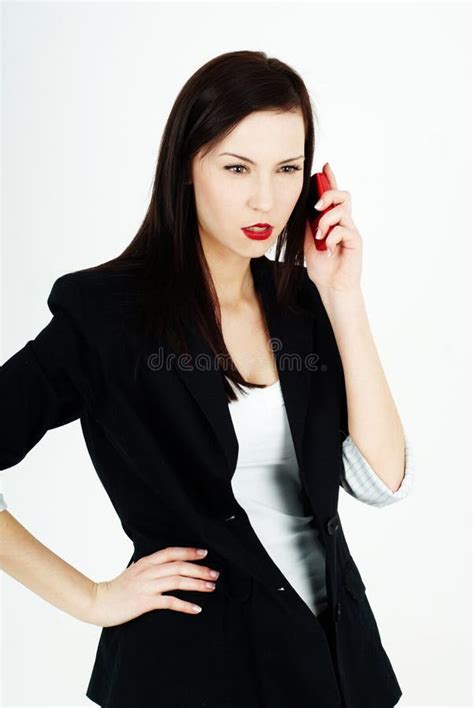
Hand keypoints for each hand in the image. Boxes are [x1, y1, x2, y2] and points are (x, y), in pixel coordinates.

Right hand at [88, 547, 219, 626]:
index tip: (204, 553)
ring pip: (177, 581)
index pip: (171, 552)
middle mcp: (148, 571)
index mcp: (146, 562)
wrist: (98, 602)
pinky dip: (184, 605)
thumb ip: (148, 566)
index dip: (189, 552)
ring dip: (196, 584)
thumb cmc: (117, 588)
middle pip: (179, 566)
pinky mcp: (144, 602)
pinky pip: (169, 602)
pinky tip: (196, 608)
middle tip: (215, 574)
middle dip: (199, 569)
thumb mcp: (134, 571)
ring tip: (211, 588)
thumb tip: (162, 562)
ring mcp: (146, 586)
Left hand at [304, 162, 362, 293]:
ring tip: (320, 235)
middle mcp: (344, 223)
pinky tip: (328, 249)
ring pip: (343, 210)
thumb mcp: (308, 241)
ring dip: (327, 220)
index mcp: (333, 221)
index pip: (333, 196)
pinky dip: (332, 237)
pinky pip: (344, 230)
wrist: (331, 287)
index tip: (324, 166)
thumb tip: (300, 207)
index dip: (330, 180)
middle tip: (316, 206)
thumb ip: (308, 224)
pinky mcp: (356, 242)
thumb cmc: (322, 267)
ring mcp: (351, 232)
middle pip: (343, 196)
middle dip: (329, 194)